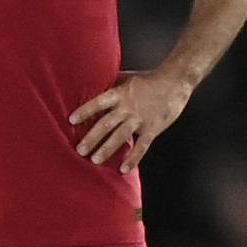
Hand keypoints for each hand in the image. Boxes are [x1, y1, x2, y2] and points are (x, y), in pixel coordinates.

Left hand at [68, 70, 191, 173]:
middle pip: (106, 124)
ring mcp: (140, 119)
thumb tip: (95, 83)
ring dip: (107, 149)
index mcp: (120, 93)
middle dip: (91, 138)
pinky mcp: (152, 129)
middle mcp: (127, 107)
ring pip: (120, 137)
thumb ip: (112, 83)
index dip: (85, 111)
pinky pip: (141, 147)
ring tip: (94, 160)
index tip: (71, 120)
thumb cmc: (149, 78)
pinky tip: (123, 169)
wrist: (175, 81)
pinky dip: (133, 159)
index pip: (98, 103)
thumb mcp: (127, 77)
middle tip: (79, 150)